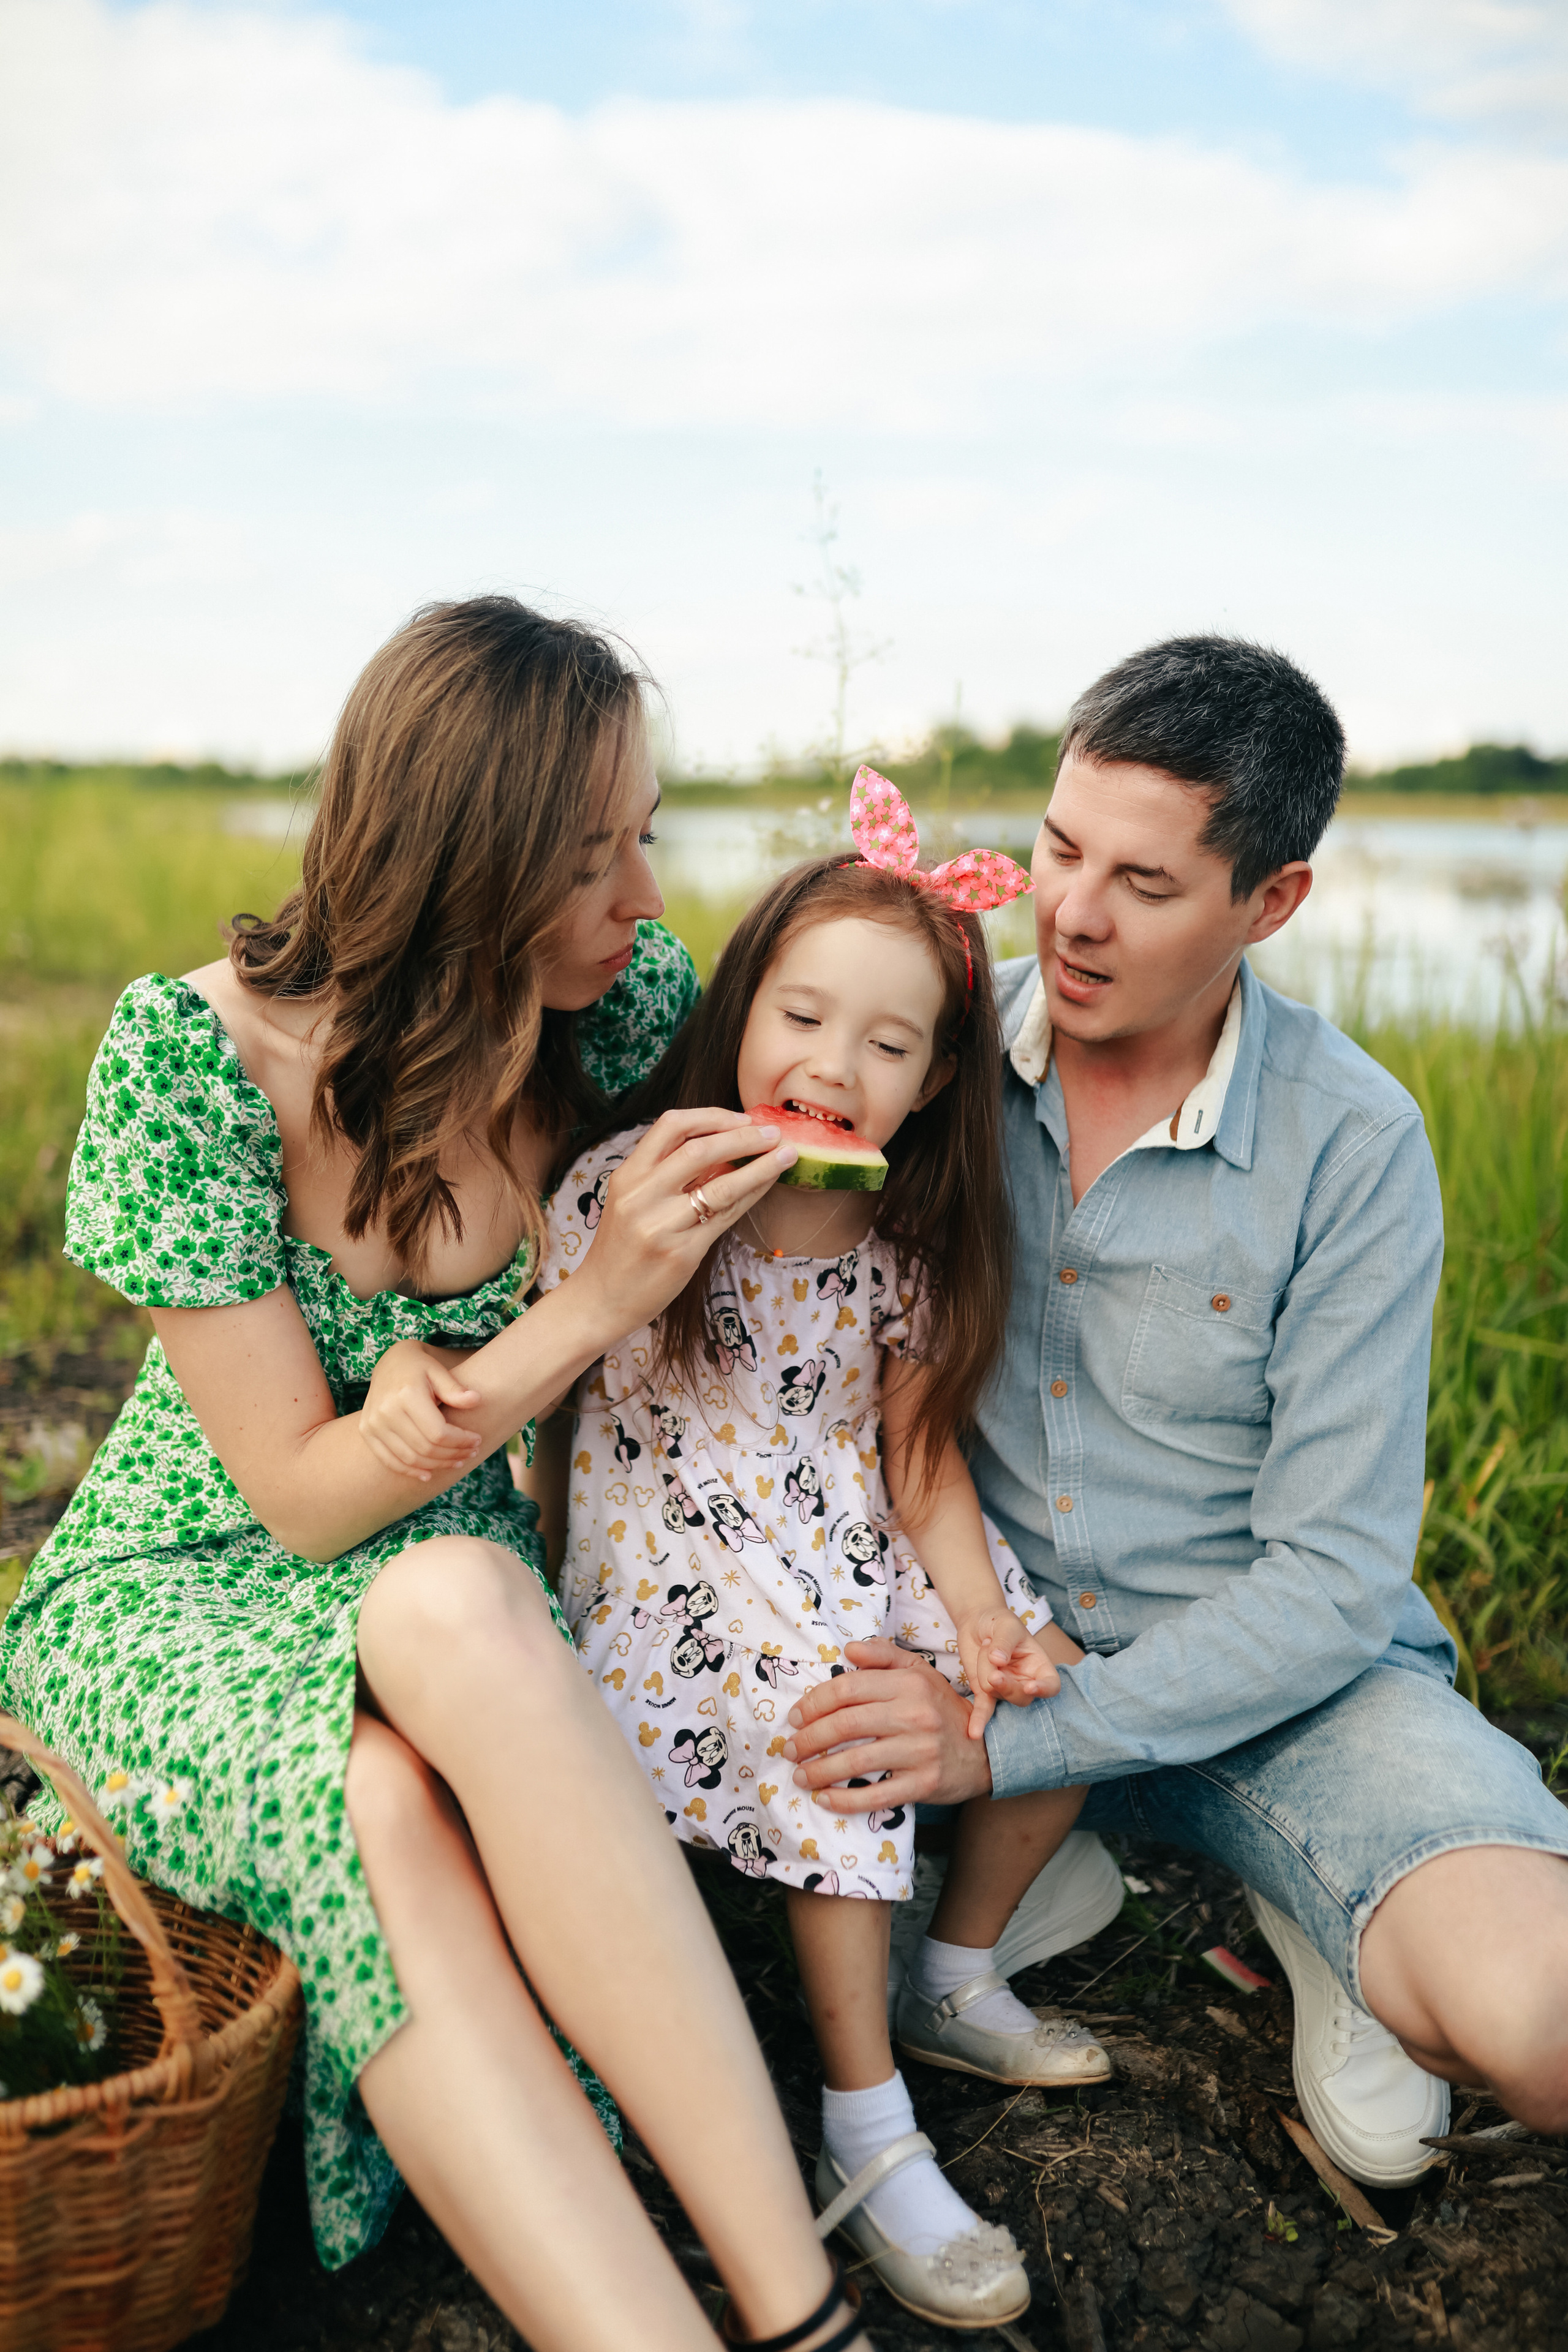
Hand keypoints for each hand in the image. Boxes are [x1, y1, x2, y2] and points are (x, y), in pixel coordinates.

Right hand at [360, 1339, 484, 1481]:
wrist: (389, 1364)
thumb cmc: (420, 1367)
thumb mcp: (438, 1371)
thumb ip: (455, 1389)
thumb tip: (476, 1400)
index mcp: (406, 1395)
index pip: (438, 1432)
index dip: (461, 1441)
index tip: (477, 1440)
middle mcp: (385, 1411)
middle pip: (425, 1448)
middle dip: (452, 1454)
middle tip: (471, 1453)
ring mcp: (373, 1424)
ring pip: (409, 1458)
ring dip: (436, 1465)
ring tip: (456, 1462)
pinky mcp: (367, 1432)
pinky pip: (389, 1460)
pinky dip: (410, 1471)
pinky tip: (428, 1474)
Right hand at [568, 1107, 796, 1343]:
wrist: (602, 1298)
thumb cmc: (622, 1247)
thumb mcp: (631, 1200)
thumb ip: (666, 1173)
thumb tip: (723, 1145)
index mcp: (628, 1175)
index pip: (671, 1125)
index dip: (712, 1116)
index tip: (742, 1118)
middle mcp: (642, 1196)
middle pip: (700, 1150)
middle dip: (744, 1136)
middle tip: (773, 1131)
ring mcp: (662, 1226)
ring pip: (722, 1186)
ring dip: (761, 1166)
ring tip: (787, 1154)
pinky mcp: (682, 1253)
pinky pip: (727, 1217)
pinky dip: (752, 1195)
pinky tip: (768, 1184)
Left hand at [780, 1637, 992, 1811]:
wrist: (986, 1751)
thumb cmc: (942, 1710)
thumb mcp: (920, 1674)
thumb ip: (884, 1656)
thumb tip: (848, 1650)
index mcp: (909, 1684)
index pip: (848, 1688)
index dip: (814, 1702)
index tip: (796, 1716)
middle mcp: (915, 1715)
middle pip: (846, 1724)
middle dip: (809, 1738)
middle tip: (790, 1748)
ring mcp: (920, 1751)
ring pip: (856, 1761)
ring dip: (819, 1771)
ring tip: (800, 1775)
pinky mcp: (924, 1784)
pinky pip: (876, 1795)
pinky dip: (845, 1801)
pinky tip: (825, 1799)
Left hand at [955, 1609, 1059, 1736]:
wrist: (977, 1622)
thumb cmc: (999, 1622)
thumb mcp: (1005, 1625)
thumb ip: (1004, 1641)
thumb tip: (998, 1660)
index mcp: (1039, 1665)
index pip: (1051, 1685)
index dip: (1044, 1689)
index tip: (1031, 1686)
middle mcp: (1024, 1681)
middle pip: (1021, 1697)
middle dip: (1005, 1683)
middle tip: (992, 1660)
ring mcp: (1004, 1688)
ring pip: (996, 1692)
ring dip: (984, 1667)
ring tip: (986, 1645)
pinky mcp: (984, 1691)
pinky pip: (983, 1709)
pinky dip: (979, 1720)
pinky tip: (974, 1733)